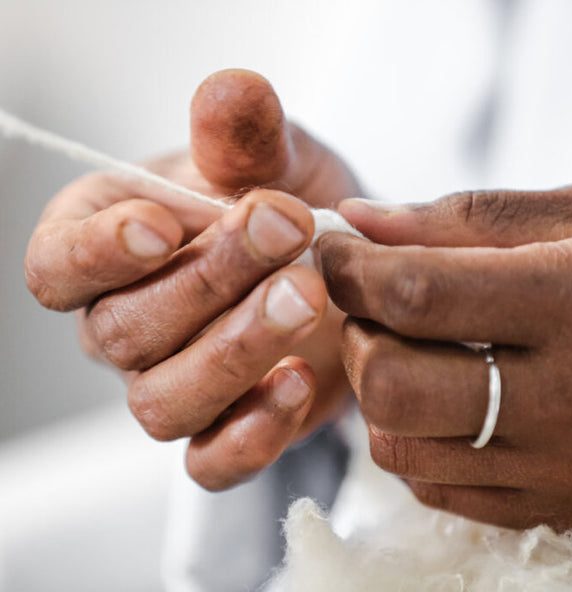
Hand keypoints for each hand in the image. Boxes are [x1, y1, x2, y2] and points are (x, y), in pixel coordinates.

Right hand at [25, 69, 360, 489]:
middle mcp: (126, 325)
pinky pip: (211, 462)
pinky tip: (300, 384)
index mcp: (108, 250)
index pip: (57, 267)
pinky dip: (250, 434)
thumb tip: (232, 93)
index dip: (97, 252)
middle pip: (124, 332)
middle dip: (206, 282)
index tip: (164, 222)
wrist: (337, 264)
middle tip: (287, 230)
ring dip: (233, 353)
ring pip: (163, 403)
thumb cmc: (287, 205)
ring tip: (306, 297)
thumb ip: (245, 135)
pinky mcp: (224, 427)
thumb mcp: (272, 158)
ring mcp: (171, 385)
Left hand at [317, 185, 571, 529]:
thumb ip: (461, 218)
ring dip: (375, 390)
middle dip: (357, 334)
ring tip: (405, 350)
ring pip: (398, 445)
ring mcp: (556, 466)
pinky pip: (434, 485)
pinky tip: (438, 400)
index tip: (333, 251)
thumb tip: (359, 221)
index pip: (416, 293)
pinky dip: (411, 438)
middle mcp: (566, 398)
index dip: (350, 269)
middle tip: (372, 305)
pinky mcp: (548, 506)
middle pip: (392, 382)